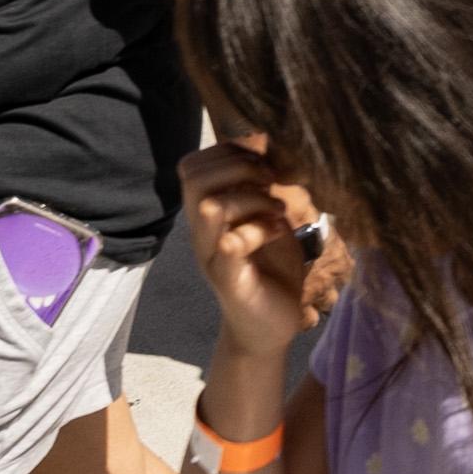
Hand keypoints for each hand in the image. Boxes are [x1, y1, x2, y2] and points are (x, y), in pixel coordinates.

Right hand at [181, 136, 336, 349]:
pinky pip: (229, 247)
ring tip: (279, 210)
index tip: (265, 161)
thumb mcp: (271, 218)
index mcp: (208, 214)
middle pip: (193, 178)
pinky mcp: (230, 281)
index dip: (228, 151)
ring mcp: (212, 256)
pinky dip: (256, 231)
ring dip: (251, 198)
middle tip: (272, 183)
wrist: (268, 328)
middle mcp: (202, 232)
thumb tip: (278, 144)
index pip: (193, 165)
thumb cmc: (271, 269)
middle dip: (239, 167)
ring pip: (209, 206)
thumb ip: (267, 186)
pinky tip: (278, 233)